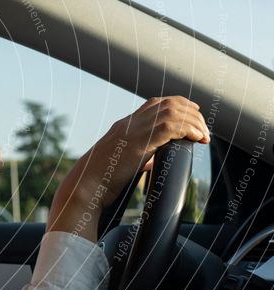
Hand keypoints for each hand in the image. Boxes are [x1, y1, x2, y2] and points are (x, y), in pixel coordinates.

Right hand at [48, 96, 209, 241]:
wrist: (86, 186)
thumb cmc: (100, 181)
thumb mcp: (121, 164)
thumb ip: (136, 157)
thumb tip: (151, 161)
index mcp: (124, 126)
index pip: (155, 104)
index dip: (178, 106)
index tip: (193, 117)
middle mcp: (130, 123)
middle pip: (168, 103)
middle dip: (191, 112)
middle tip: (203, 128)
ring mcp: (133, 130)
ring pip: (173, 112)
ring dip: (194, 122)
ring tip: (203, 136)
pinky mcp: (139, 142)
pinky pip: (171, 126)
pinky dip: (189, 129)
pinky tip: (197, 139)